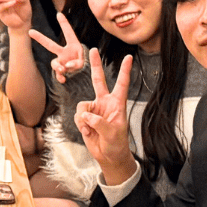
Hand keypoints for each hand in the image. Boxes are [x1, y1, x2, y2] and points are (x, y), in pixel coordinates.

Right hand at [29, 12, 86, 82]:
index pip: (68, 33)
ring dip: (58, 67)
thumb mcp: (84, 62)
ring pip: (54, 63)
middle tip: (31, 32)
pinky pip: (57, 74)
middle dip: (40, 38)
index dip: (64, 23)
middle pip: (50, 45)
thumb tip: (65, 66)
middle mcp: (65, 53)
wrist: (85, 76)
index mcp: (74, 46)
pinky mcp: (62, 71)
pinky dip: (60, 77)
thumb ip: (76, 63)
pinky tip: (63, 80)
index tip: (59, 14)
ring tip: (63, 70)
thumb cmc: (86, 65)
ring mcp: (62, 62)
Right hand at [75, 54, 140, 186]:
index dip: (124, 70)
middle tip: (92, 50)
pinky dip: (81, 125)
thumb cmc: (116, 144)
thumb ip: (99, 122)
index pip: (122, 84)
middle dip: (95, 65)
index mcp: (117, 104)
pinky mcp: (85, 118)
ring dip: (84, 119)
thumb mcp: (112, 133)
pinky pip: (78, 116)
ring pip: (83, 106)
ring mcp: (94, 110)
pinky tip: (88, 132)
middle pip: (98, 80)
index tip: (129, 57)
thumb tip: (86, 115)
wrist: (108, 155)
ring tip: (90, 130)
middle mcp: (105, 103)